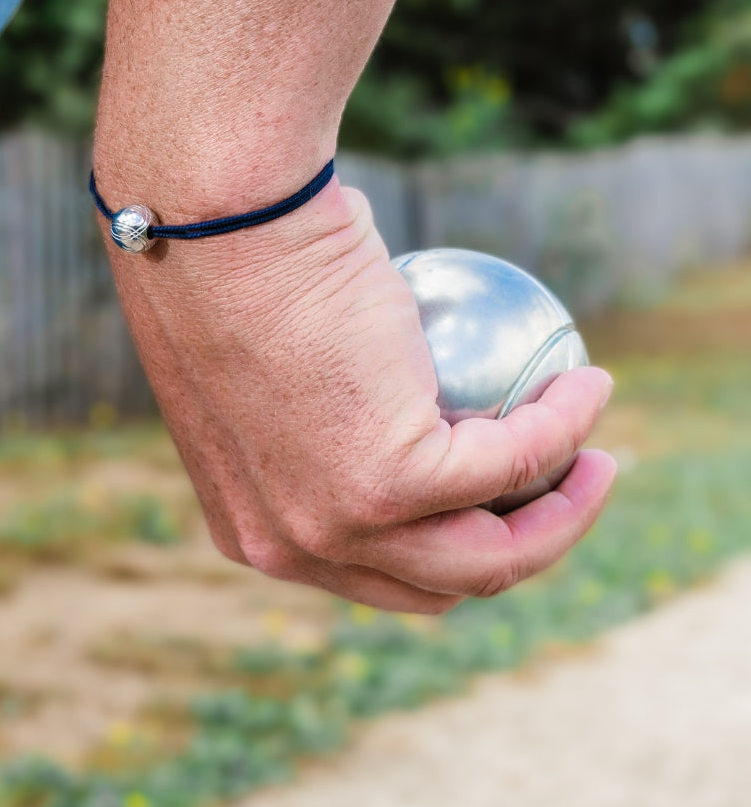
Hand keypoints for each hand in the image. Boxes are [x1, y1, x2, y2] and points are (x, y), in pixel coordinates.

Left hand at [105, 178, 616, 612]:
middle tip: (561, 484)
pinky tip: (587, 384)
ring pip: (490, 560)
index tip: (492, 492)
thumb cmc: (232, 270)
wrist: (211, 222)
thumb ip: (312, 419)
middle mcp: (294, 546)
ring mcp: (343, 522)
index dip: (445, 542)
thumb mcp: (259, 372)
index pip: (372, 569)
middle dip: (516, 548)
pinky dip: (564, 425)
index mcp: (259, 530)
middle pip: (439, 583)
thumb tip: (384, 398)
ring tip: (596, 458)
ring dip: (563, 516)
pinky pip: (515, 459)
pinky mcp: (392, 478)